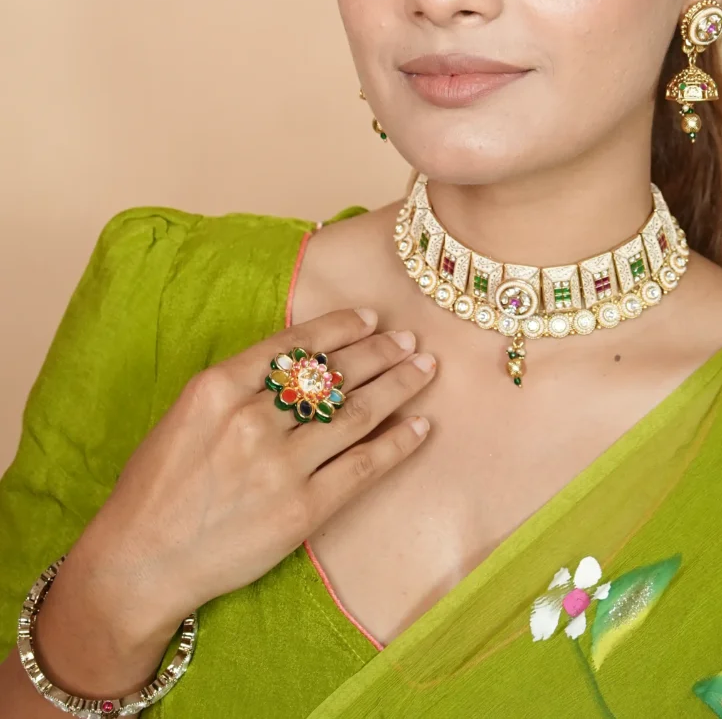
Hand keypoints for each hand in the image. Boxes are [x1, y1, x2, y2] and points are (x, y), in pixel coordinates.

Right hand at [30, 309, 432, 696]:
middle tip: (409, 339)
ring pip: (356, 414)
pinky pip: (363, 467)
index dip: (340, 328)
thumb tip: (299, 363)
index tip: (371, 318)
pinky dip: (397, 444)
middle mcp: (253, 419)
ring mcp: (280, 466)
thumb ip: (238, 386)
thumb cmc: (156, 487)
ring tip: (423, 369)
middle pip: (334, 375)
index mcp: (219, 387)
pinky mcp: (301, 510)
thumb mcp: (186, 414)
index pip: (295, 346)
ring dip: (397, 387)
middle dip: (380, 351)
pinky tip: (420, 427)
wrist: (139, 563)